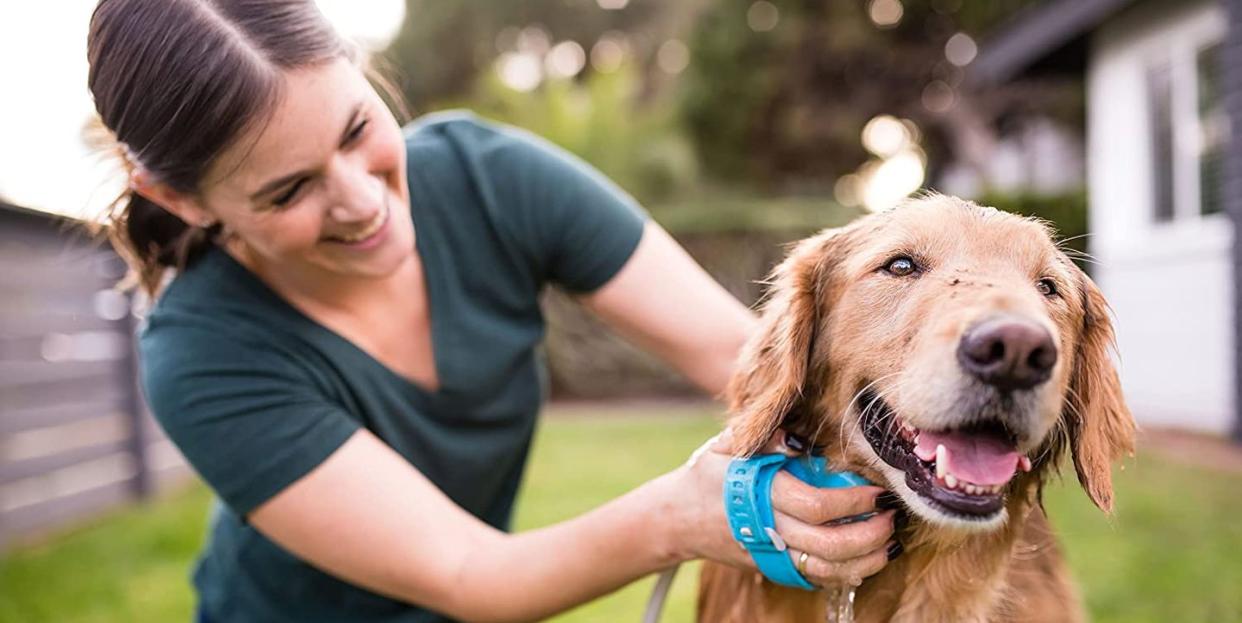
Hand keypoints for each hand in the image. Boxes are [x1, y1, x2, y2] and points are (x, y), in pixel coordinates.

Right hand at [670, 427, 897, 586]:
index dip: (853, 501)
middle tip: (891, 518)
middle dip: (869, 534)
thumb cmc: (709, 473)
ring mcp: (770, 554)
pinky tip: (868, 560)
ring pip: (826, 569)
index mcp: (760, 494)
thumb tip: (802, 439)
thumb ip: (766, 437)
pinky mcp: (773, 569)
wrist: (678, 517)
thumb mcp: (728, 444)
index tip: (877, 490)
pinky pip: (816, 579)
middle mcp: (768, 529)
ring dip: (865, 560)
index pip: (816, 505)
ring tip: (889, 542)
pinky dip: (847, 574)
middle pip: (828, 544)